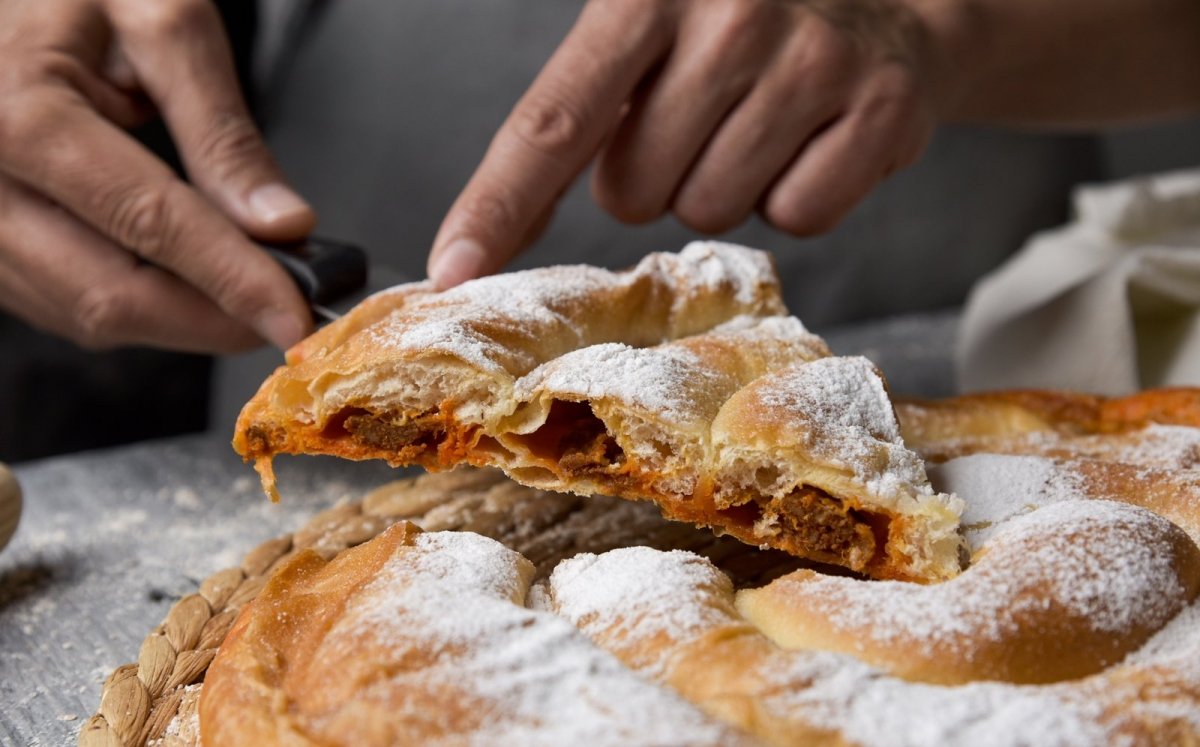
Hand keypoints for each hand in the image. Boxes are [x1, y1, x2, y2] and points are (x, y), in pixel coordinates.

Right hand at [0, 0, 316, 351]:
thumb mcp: (162, 23)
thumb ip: (222, 132)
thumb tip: (279, 224)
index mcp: (22, 115)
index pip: (150, 224)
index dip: (234, 282)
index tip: (295, 318)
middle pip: (110, 296)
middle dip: (212, 321)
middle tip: (285, 316)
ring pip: (84, 314)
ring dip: (178, 320)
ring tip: (243, 291)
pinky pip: (62, 301)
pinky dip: (137, 305)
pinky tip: (186, 282)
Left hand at [429, 0, 963, 287]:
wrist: (890, 4)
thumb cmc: (739, 27)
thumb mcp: (650, 28)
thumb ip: (580, 110)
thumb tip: (483, 236)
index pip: (555, 119)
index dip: (499, 203)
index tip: (453, 267)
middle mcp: (733, 12)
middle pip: (635, 192)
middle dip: (654, 175)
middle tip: (699, 118)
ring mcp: (814, 57)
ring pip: (712, 210)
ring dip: (721, 184)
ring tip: (759, 119)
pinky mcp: (882, 107)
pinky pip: (798, 217)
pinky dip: (795, 196)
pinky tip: (812, 138)